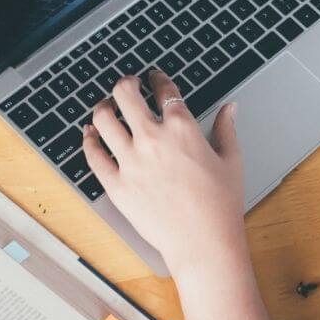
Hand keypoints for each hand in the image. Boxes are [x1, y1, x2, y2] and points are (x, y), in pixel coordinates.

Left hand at [82, 71, 244, 275]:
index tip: (155, 77)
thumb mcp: (231, 160)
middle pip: (126, 94)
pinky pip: (93, 155)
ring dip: (104, 106)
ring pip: (103, 119)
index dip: (158, 78)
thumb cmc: (220, 204)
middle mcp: (153, 139)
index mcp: (182, 128)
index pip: (164, 90)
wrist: (203, 242)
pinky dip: (88, 140)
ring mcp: (131, 162)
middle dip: (126, 83)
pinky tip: (90, 134)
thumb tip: (230, 107)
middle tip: (128, 84)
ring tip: (107, 107)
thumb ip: (226, 128)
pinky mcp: (116, 185)